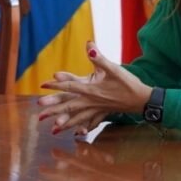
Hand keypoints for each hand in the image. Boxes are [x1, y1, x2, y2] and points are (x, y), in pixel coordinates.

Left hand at [37, 41, 151, 133]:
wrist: (141, 99)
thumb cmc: (128, 83)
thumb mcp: (114, 68)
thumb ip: (99, 58)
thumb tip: (88, 47)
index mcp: (92, 90)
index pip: (70, 87)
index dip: (56, 85)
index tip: (43, 84)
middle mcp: (92, 101)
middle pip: (69, 105)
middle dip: (54, 109)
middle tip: (39, 113)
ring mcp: (98, 109)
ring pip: (78, 118)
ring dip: (65, 123)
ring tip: (53, 130)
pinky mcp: (104, 113)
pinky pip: (90, 122)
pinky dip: (83, 128)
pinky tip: (78, 133)